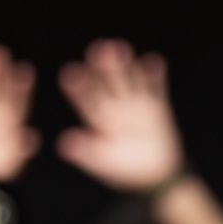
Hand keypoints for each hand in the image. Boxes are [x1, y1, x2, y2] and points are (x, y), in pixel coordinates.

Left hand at [56, 40, 185, 195]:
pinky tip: (154, 62)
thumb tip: (64, 144)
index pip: (87, 101)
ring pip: (130, 82)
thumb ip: (86, 153)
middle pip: (107, 85)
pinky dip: (156, 77)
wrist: (154, 175)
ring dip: (125, 67)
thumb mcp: (103, 164)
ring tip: (120, 48)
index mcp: (99, 120)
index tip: (70, 73)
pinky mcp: (157, 109)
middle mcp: (116, 108)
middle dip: (103, 68)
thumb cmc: (123, 170)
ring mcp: (137, 106)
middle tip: (97, 49)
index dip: (79, 88)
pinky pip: (157, 91)